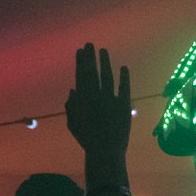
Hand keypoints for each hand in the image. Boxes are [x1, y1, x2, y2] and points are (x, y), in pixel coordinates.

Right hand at [64, 44, 131, 160]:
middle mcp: (94, 97)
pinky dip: (124, 77)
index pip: (80, 76)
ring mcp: (109, 101)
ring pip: (107, 76)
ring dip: (105, 62)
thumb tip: (72, 90)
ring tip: (103, 51)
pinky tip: (123, 68)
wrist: (105, 151)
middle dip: (90, 57)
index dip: (80, 63)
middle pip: (92, 72)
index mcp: (81, 100)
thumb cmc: (88, 139)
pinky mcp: (124, 106)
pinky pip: (124, 88)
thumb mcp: (73, 123)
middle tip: (90, 44)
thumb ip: (71, 107)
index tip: (80, 51)